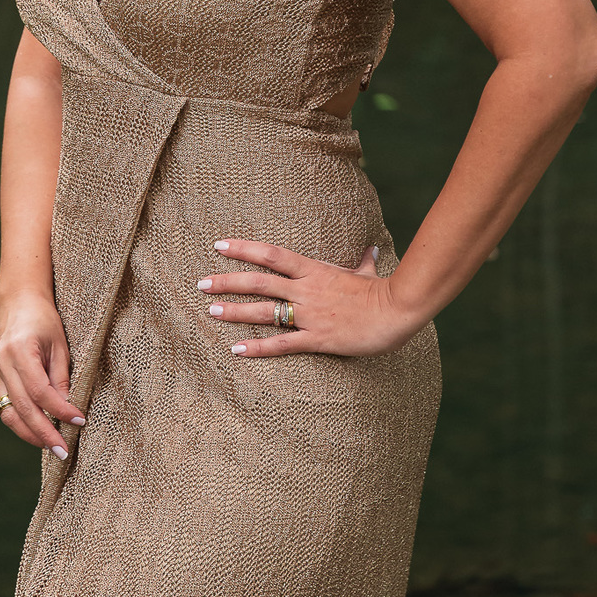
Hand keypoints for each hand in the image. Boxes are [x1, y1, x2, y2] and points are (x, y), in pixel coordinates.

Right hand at [0, 293, 84, 454]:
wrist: (20, 302)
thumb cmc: (45, 320)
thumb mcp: (60, 344)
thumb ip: (61, 377)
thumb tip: (68, 410)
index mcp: (20, 349)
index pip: (39, 390)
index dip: (59, 410)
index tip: (79, 421)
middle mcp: (3, 362)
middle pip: (22, 407)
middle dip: (44, 433)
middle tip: (64, 451)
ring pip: (9, 413)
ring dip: (30, 434)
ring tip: (52, 447)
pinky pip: (6, 407)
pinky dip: (22, 423)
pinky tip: (39, 432)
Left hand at [198, 238, 417, 358]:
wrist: (396, 310)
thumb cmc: (381, 292)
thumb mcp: (367, 272)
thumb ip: (363, 261)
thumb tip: (372, 248)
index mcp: (314, 270)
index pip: (271, 254)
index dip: (243, 249)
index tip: (219, 245)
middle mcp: (306, 290)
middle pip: (259, 282)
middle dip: (228, 281)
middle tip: (201, 283)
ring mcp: (310, 314)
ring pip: (264, 311)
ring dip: (235, 311)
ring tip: (210, 311)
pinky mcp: (317, 338)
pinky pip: (282, 344)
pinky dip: (258, 347)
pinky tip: (236, 350)